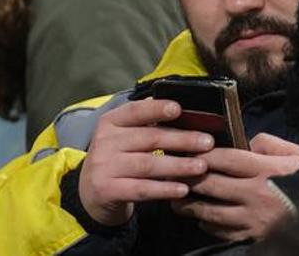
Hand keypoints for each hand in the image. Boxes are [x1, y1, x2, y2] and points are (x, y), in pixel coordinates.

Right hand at [77, 99, 212, 226]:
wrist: (91, 191)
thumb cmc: (117, 159)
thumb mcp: (123, 137)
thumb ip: (145, 123)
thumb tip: (176, 106)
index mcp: (110, 123)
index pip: (134, 111)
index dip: (156, 109)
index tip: (178, 109)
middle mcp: (104, 142)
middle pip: (147, 138)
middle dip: (180, 139)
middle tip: (207, 142)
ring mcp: (104, 166)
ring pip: (146, 164)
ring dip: (177, 165)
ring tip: (201, 166)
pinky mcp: (107, 189)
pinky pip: (140, 189)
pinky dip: (163, 189)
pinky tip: (183, 189)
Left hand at [171, 133, 298, 241]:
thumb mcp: (291, 154)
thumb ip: (265, 143)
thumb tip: (242, 139)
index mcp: (264, 171)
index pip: (224, 159)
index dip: (199, 154)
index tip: (180, 150)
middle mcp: (256, 195)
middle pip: (210, 185)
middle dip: (186, 178)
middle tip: (168, 173)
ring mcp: (253, 218)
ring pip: (210, 212)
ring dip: (188, 205)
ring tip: (175, 198)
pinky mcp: (253, 236)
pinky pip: (222, 231)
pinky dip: (206, 224)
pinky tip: (199, 217)